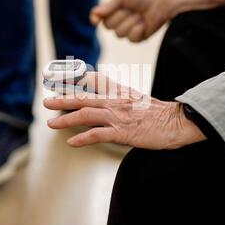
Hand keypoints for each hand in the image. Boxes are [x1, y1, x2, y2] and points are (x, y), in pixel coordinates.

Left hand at [43, 72, 205, 148]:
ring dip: (66, 119)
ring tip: (51, 124)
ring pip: (86, 115)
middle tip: (47, 102)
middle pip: (83, 98)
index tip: (60, 83)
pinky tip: (72, 142)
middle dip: (62, 99)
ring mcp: (118, 116)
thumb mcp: (136, 97)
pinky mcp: (123, 132)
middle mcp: (115, 101)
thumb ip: (119, 95)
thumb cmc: (158, 113)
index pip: (93, 81)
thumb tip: (105, 98)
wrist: (176, 121)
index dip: (75, 81)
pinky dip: (83, 138)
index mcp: (118, 92)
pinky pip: (98, 135)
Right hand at [90, 0, 177, 41]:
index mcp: (113, 11)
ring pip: (119, 34)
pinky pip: (131, 39)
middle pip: (108, 26)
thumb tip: (93, 14)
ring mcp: (128, 31)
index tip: (96, 20)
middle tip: (132, 9)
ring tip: (140, 15)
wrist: (161, 1)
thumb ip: (108, 6)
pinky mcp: (138, 38)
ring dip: (131, 22)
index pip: (100, 19)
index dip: (97, 19)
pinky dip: (138, 30)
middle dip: (121, 16)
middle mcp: (119, 22)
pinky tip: (144, 24)